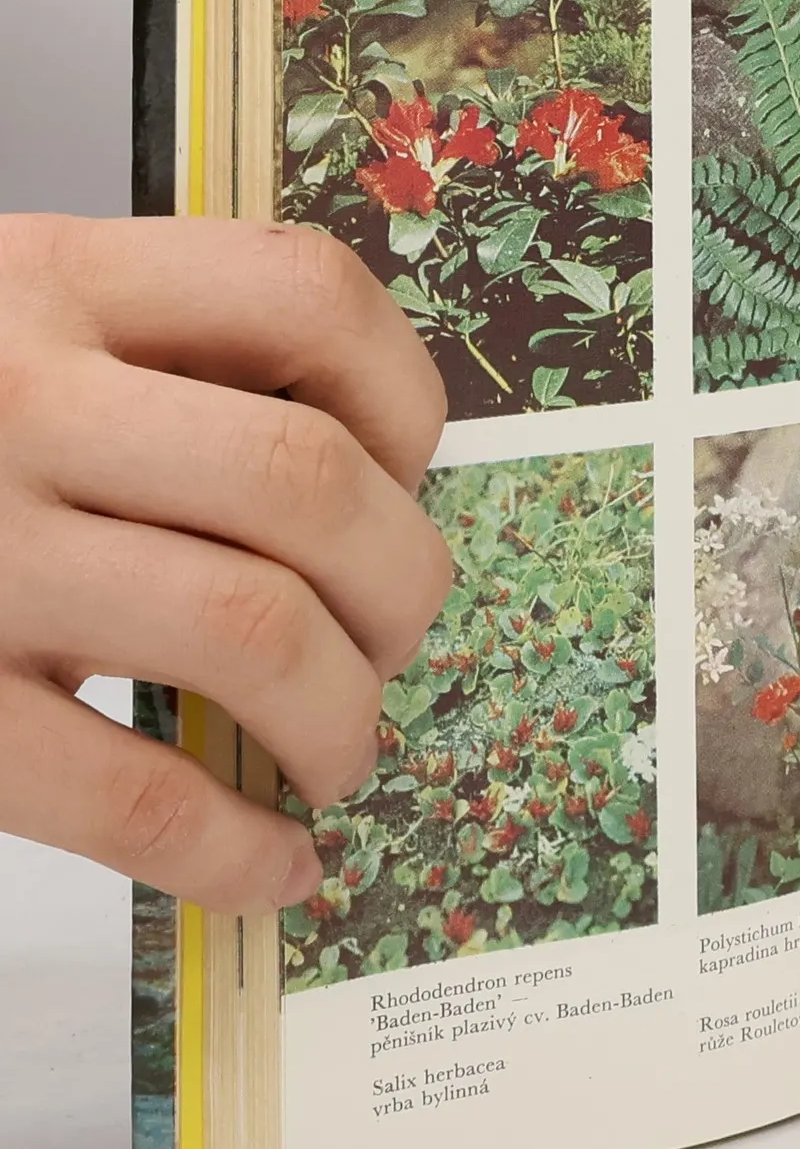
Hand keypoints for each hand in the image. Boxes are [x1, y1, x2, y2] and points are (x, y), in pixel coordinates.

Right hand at [0, 216, 450, 912]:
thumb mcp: (5, 321)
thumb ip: (158, 361)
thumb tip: (375, 486)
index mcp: (50, 281)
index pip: (306, 294)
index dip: (405, 397)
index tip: (410, 474)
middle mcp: (11, 401)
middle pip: (306, 484)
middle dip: (403, 584)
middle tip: (396, 638)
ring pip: (249, 630)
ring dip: (344, 715)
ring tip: (341, 750)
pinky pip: (131, 797)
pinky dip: (237, 849)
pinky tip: (275, 868)